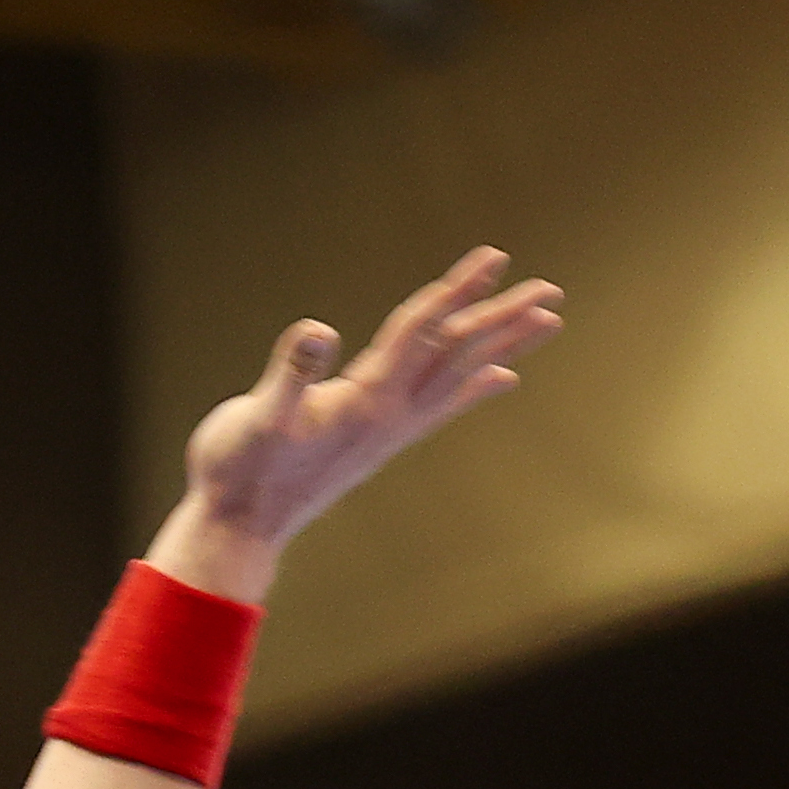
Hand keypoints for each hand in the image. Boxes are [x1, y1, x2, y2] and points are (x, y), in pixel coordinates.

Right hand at [152, 246, 562, 600]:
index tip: (494, 258)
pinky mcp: (379, 444)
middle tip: (550, 291)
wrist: (239, 530)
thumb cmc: (238, 470)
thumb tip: (317, 333)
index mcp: (364, 400)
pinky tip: (500, 379)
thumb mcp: (254, 416)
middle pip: (455, 354)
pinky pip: (441, 408)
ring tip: (544, 323)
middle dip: (500, 319)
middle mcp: (388, 415)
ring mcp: (388, 432)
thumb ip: (289, 373)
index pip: (420, 333)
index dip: (454, 292)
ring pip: (458, 378)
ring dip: (501, 348)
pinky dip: (474, 389)